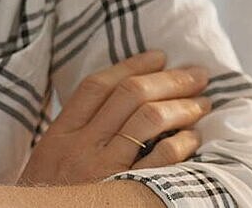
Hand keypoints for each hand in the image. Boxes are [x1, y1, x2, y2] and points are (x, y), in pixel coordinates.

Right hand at [19, 50, 212, 185]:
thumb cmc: (52, 194)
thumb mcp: (49, 159)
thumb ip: (76, 131)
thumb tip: (116, 101)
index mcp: (59, 135)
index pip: (97, 86)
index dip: (132, 65)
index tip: (160, 57)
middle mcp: (81, 146)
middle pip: (130, 94)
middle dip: (169, 79)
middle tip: (196, 75)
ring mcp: (103, 168)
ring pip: (149, 118)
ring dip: (182, 106)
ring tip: (202, 104)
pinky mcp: (125, 190)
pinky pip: (161, 158)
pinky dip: (182, 142)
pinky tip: (193, 138)